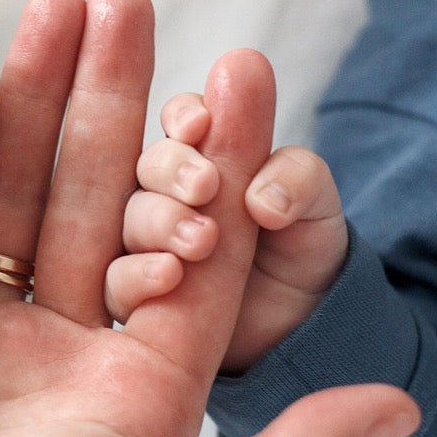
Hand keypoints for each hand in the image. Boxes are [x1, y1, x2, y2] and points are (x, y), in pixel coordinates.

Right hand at [107, 90, 348, 370]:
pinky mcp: (136, 293)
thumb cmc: (299, 245)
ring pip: (131, 220)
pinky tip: (169, 276)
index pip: (183, 120)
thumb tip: (262, 196)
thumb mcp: (318, 207)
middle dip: (172, 170)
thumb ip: (298, 180)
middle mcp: (166, 191)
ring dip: (160, 223)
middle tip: (205, 186)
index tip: (202, 125)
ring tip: (202, 240)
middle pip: (149, 165)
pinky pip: (119, 280)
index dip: (186, 117)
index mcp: (206, 154)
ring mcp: (145, 242)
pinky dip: (138, 275)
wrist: (300, 319)